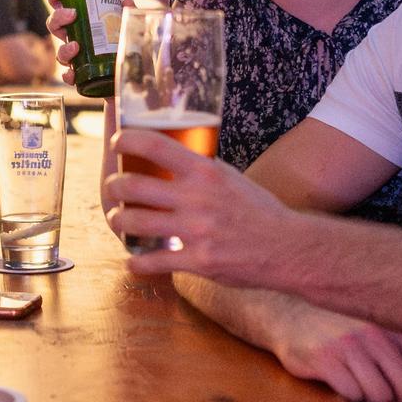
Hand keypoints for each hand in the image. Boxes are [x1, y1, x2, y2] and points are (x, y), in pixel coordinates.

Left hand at [103, 128, 289, 288]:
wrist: (288, 248)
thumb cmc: (259, 210)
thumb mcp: (230, 178)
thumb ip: (200, 171)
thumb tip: (172, 160)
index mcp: (205, 172)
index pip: (156, 146)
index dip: (128, 140)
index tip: (117, 142)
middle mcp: (197, 199)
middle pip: (133, 187)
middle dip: (114, 188)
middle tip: (113, 189)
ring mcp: (194, 232)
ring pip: (134, 223)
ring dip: (117, 221)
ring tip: (118, 220)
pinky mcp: (197, 261)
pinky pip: (151, 261)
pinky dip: (135, 262)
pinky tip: (133, 260)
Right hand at [271, 300, 401, 401]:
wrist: (291, 315)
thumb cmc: (346, 333)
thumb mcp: (389, 347)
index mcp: (399, 328)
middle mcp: (378, 333)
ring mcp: (350, 344)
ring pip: (381, 396)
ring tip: (369, 398)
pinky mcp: (325, 357)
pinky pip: (352, 393)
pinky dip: (353, 399)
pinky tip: (347, 389)